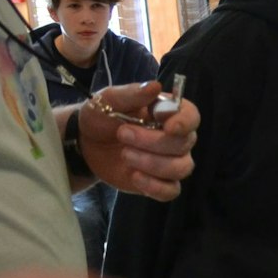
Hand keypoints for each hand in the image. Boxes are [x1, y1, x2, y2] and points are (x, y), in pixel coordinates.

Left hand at [77, 83, 199, 200]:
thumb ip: (132, 93)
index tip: (168, 127)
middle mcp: (176, 138)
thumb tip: (156, 86)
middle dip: (152, 142)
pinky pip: (171, 190)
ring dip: (152, 163)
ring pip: (181, 168)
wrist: (85, 142)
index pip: (192, 117)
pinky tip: (134, 176)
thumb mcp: (109, 99)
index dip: (185, 123)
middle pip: (184, 144)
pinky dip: (155, 186)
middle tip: (122, 134)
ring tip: (125, 154)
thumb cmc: (102, 116)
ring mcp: (169, 161)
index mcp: (169, 113)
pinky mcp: (159, 182)